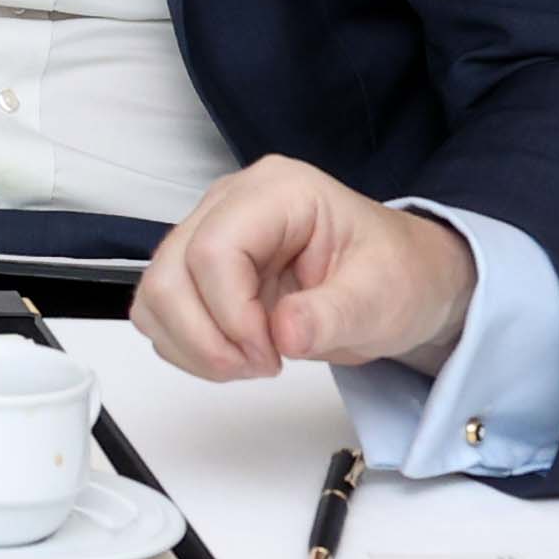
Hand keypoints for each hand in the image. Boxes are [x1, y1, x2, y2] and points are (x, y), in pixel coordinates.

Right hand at [133, 155, 474, 383]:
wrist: (404, 282)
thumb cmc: (400, 276)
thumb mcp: (384, 297)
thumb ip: (333, 313)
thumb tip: (283, 333)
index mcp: (277, 192)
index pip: (214, 249)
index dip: (231, 313)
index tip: (272, 356)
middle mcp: (229, 203)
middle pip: (170, 271)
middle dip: (205, 336)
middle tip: (260, 366)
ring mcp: (206, 232)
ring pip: (154, 293)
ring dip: (191, 344)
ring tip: (248, 362)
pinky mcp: (196, 267)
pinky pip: (159, 311)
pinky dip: (186, 346)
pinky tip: (233, 354)